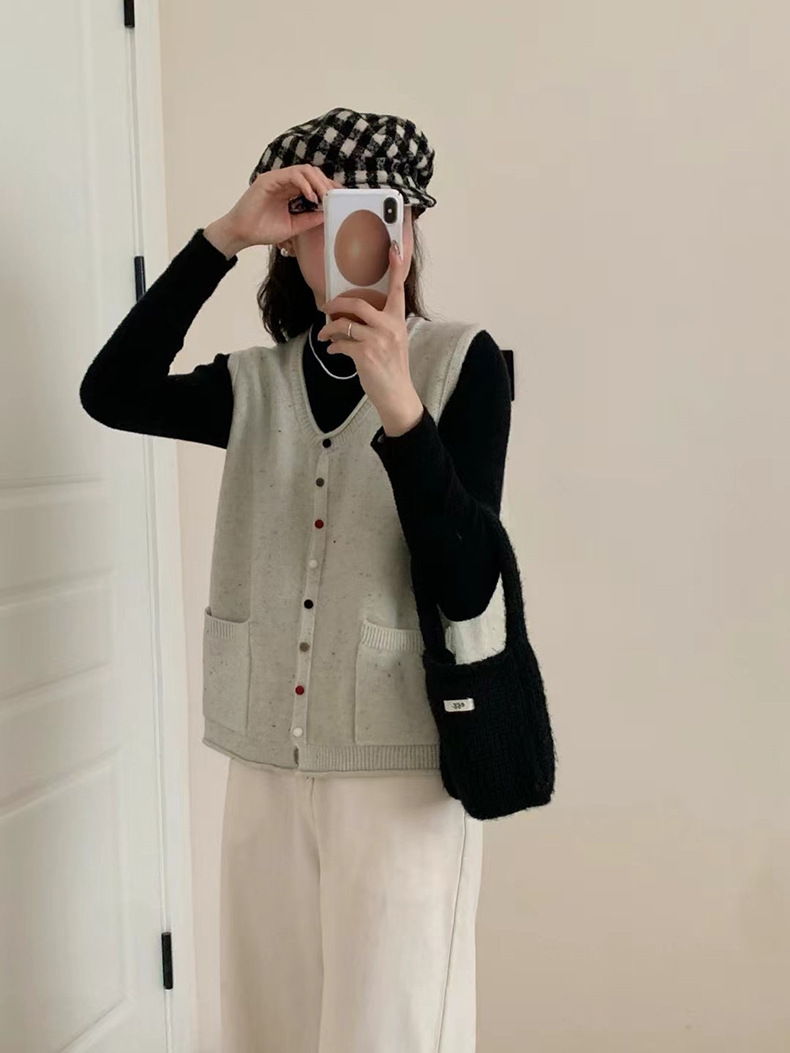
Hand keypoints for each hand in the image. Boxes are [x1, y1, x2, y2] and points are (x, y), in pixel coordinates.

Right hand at [214, 164, 341, 251]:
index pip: (313, 182)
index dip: (328, 188)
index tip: (340, 198)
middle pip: (312, 173)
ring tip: (326, 197)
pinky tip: (311, 197)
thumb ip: (309, 219)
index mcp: (290, 191)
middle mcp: (284, 182)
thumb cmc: (263, 230)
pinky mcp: (268, 179)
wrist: (242, 234)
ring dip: (318, 182)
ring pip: (304, 170)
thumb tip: (328, 214)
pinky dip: (304, 184)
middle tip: (336, 197)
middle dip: (326, 183)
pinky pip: (292, 174)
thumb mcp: (293, 227)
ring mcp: (276, 179)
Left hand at [317, 241, 423, 433]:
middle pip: (357, 303)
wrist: (396, 394)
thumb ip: (380, 325)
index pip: (398, 289)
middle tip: (326, 308)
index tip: (394, 247)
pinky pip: (341, 344)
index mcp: (398, 320)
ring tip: (324, 334)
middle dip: (336, 304)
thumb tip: (353, 318)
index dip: (396, 267)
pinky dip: (333, 347)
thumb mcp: (393, 341)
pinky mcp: (365, 355)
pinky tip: (332, 350)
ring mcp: (377, 341)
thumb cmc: (392, 368)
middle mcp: (390, 327)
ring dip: (329, 329)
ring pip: (344, 324)